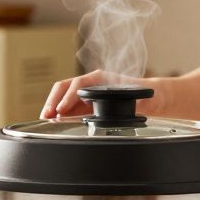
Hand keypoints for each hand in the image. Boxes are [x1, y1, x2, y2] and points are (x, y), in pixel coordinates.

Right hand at [40, 70, 163, 118]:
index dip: (68, 97)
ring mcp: (87, 92)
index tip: (61, 110)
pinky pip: (68, 104)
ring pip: (63, 95)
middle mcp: (92, 83)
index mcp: (102, 79)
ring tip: (46, 119)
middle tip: (46, 115)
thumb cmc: (148, 96)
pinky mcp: (86, 103)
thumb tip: (128, 108)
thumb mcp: (142, 99)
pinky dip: (59, 112)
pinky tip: (55, 120)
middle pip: (65, 87)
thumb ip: (133, 103)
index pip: (79, 84)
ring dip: (53, 106)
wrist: (153, 98)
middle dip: (54, 101)